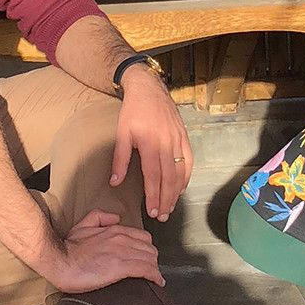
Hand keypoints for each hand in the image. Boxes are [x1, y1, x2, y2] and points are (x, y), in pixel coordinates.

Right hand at [47, 209, 164, 293]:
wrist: (59, 260)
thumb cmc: (68, 248)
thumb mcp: (82, 225)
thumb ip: (100, 217)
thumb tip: (115, 218)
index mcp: (114, 230)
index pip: (143, 237)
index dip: (146, 249)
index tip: (146, 258)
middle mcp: (122, 239)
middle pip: (150, 248)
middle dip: (152, 259)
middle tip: (151, 269)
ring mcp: (123, 252)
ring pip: (151, 258)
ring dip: (154, 268)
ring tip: (154, 277)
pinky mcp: (121, 267)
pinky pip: (146, 269)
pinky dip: (155, 276)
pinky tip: (157, 282)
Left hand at [109, 67, 193, 221]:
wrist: (149, 89)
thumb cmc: (133, 111)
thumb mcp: (122, 133)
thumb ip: (120, 159)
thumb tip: (115, 182)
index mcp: (150, 143)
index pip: (154, 176)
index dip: (154, 195)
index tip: (153, 210)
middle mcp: (167, 143)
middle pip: (169, 178)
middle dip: (166, 199)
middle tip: (162, 216)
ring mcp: (178, 140)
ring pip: (180, 171)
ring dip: (176, 192)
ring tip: (171, 207)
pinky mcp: (184, 136)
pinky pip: (189, 160)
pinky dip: (186, 176)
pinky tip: (181, 188)